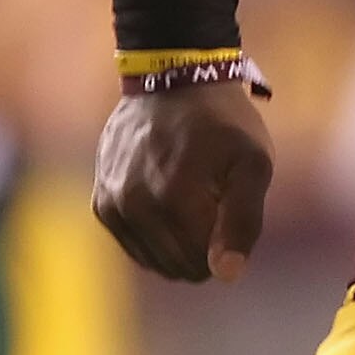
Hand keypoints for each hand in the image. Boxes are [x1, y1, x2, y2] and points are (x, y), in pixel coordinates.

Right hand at [92, 82, 272, 283]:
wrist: (173, 80)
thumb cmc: (223, 123)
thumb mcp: (253, 163)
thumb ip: (243, 221)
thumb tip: (225, 275)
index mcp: (174, 198)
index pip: (205, 264)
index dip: (226, 240)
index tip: (229, 200)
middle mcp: (134, 206)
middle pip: (178, 267)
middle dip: (202, 244)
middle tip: (211, 197)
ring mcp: (112, 205)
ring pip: (154, 261)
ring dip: (177, 240)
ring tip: (189, 195)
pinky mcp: (101, 203)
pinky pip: (134, 245)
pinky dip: (155, 233)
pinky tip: (167, 198)